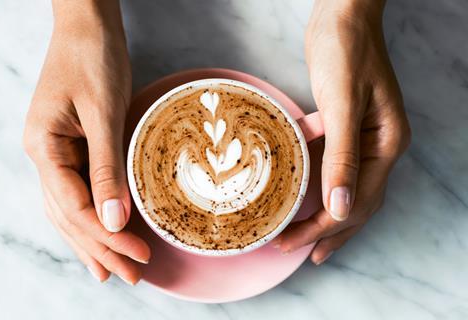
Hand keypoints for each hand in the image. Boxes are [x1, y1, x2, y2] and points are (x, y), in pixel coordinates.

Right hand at [23, 0, 149, 283]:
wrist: (88, 27)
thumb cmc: (94, 60)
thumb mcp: (103, 113)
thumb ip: (105, 169)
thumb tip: (112, 222)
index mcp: (44, 148)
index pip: (75, 208)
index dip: (107, 237)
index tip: (139, 256)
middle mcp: (44, 156)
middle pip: (71, 216)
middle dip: (101, 248)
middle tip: (130, 276)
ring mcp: (55, 153)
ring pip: (72, 209)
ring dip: (94, 241)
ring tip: (112, 271)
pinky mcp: (73, 147)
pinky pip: (80, 191)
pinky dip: (93, 216)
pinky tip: (103, 233)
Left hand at [276, 0, 410, 263]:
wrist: (342, 16)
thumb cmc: (346, 51)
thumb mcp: (344, 105)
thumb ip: (343, 157)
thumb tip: (340, 207)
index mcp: (386, 145)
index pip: (355, 202)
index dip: (323, 227)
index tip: (292, 243)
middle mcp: (380, 148)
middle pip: (356, 204)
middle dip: (327, 232)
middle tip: (299, 253)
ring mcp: (365, 139)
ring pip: (347, 190)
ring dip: (327, 216)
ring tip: (308, 240)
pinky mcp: (346, 129)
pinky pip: (335, 167)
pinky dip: (320, 186)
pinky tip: (305, 197)